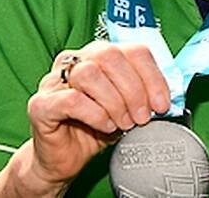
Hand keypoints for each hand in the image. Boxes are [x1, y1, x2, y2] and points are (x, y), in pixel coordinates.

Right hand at [21, 41, 170, 192]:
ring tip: (123, 123)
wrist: (64, 159)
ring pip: (89, 73)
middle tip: (142, 116)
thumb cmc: (96, 127)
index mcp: (100, 55)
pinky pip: (71, 99)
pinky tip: (104, 126)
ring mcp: (54, 80)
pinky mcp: (41, 104)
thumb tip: (168, 96)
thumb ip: (145, 94)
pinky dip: (95, 113)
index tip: (162, 103)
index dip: (152, 76)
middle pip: (110, 55)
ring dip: (114, 102)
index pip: (133, 50)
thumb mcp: (129, 107)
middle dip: (134, 89)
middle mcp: (76, 60)